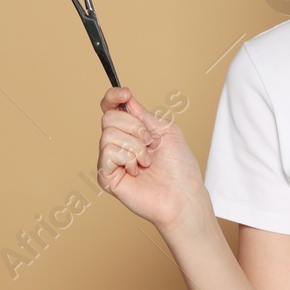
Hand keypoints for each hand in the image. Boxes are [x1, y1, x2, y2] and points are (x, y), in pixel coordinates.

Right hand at [96, 87, 203, 228]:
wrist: (183, 195)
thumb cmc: (180, 167)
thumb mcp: (165, 131)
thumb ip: (143, 114)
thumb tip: (126, 97)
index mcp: (131, 131)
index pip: (111, 108)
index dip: (113, 97)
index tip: (125, 94)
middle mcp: (117, 144)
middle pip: (109, 117)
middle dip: (135, 127)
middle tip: (151, 143)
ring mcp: (110, 160)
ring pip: (109, 134)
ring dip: (136, 147)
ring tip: (147, 162)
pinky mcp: (106, 176)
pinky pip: (108, 153)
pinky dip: (128, 159)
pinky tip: (137, 171)